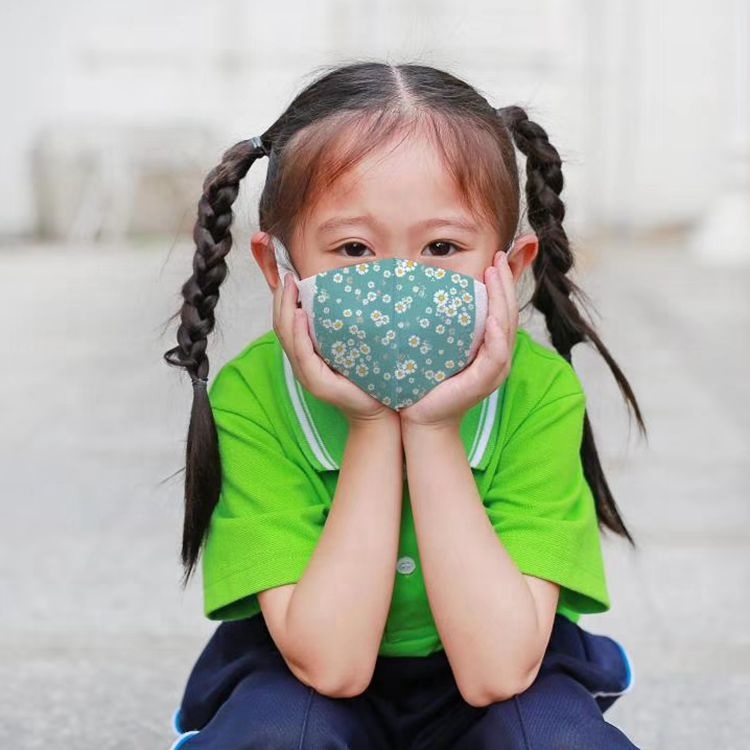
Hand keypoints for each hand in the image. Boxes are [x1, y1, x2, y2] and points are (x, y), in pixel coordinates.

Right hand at [273, 273, 398, 424]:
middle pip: (282, 328)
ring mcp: (307, 374)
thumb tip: (345, 302)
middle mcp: (302, 365)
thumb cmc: (368, 380)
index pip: (287, 326)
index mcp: (307, 356)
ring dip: (286, 311)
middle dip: (281, 301)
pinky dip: (299, 333)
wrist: (378, 412)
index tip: (290, 278)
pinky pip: (302, 353)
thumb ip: (341, 333)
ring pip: (287, 338)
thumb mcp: (351, 350)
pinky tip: (300, 316)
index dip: (284, 302)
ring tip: (290, 289)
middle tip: (288, 277)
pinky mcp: (316, 382)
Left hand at [399, 250, 517, 429]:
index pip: (501, 311)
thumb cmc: (425, 385)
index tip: (495, 258)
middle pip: (508, 313)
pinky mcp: (484, 381)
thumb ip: (442, 328)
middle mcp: (497, 358)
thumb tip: (427, 298)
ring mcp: (493, 371)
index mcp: (489, 349)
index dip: (501, 285)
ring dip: (502, 299)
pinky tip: (490, 316)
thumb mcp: (436, 350)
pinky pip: (496, 352)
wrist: (421, 420)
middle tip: (499, 257)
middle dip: (505, 283)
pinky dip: (496, 333)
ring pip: (506, 327)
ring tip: (495, 274)